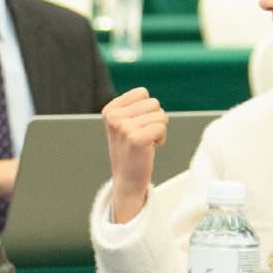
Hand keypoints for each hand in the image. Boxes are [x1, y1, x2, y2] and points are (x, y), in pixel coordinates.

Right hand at [104, 88, 166, 223]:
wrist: (127, 180)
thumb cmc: (131, 149)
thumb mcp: (124, 123)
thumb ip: (132, 106)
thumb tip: (147, 96)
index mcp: (110, 109)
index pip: (142, 93)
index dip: (146, 109)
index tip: (136, 126)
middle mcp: (114, 116)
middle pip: (153, 103)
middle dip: (155, 119)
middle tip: (143, 136)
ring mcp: (124, 127)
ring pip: (161, 115)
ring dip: (159, 129)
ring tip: (146, 142)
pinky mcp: (136, 138)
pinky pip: (162, 128)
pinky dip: (161, 139)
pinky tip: (149, 149)